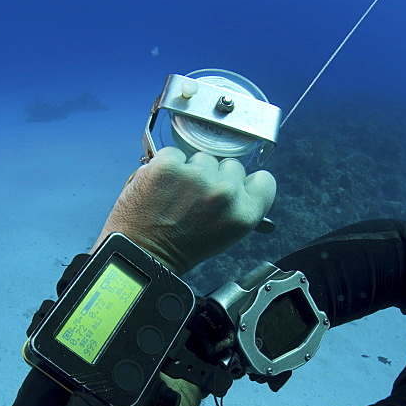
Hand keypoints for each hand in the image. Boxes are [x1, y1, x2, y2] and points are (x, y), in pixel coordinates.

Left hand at [91, 147, 276, 274]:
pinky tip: (161, 187)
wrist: (142, 253)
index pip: (263, 180)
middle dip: (215, 178)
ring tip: (175, 195)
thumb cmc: (180, 248)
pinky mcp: (168, 164)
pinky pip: (174, 153)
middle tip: (196, 200)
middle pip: (231, 165)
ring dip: (190, 170)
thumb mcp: (225, 235)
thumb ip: (238, 207)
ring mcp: (196, 176)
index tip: (234, 188)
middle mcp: (225, 192)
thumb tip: (242, 183)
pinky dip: (166, 166)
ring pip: (202, 157)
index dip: (246, 184)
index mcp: (244, 213)